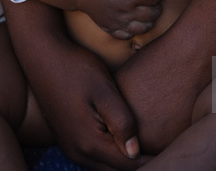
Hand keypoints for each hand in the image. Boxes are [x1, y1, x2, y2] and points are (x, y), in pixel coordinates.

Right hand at [3, 0, 149, 168]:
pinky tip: (127, 137)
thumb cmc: (77, 68)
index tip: (172, 148)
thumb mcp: (104, 90)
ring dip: (125, 159)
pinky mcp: (70, 139)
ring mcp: (71, 148)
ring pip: (106, 166)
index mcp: (88, 143)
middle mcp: (78, 152)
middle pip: (117, 170)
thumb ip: (122, 122)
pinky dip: (113, 152)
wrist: (44, 57)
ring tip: (149, 143)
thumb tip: (136, 152)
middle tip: (164, 146)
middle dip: (139, 162)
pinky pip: (96, 156)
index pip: (128, 165)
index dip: (153, 159)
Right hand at [78, 0, 161, 38]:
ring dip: (149, 23)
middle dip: (157, 9)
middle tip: (155, 4)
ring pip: (142, 29)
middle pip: (151, 15)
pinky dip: (134, 32)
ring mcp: (118, 22)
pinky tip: (134, 24)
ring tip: (148, 16)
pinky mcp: (111, 29)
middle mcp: (126, 11)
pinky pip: (127, 36)